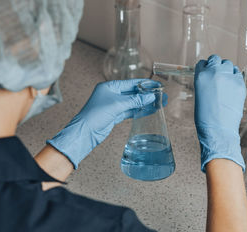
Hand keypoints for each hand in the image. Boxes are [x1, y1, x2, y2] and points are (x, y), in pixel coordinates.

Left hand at [47, 79, 161, 168]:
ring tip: (159, 103)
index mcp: (110, 86)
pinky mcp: (115, 115)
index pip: (132, 83)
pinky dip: (140, 111)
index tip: (157, 85)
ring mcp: (114, 105)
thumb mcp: (117, 105)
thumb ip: (135, 100)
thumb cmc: (94, 115)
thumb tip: (150, 96)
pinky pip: (131, 111)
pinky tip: (150, 110)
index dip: (146, 84)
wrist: (85, 132)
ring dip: (146, 103)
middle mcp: (112, 94)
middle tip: (161, 95)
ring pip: (134, 103)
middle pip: (134, 93)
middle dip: (148, 94)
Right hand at [194, 55, 245, 171]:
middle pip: (216, 59)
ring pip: (229, 64)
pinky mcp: (240, 84)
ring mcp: (229, 78)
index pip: (203, 63)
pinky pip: (238, 74)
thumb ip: (205, 82)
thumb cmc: (205, 117)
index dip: (206, 68)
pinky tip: (232, 87)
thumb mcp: (199, 94)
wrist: (218, 129)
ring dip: (227, 70)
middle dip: (216, 66)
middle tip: (217, 75)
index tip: (208, 72)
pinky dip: (235, 78)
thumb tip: (211, 77)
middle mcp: (215, 73)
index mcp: (201, 76)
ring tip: (225, 81)